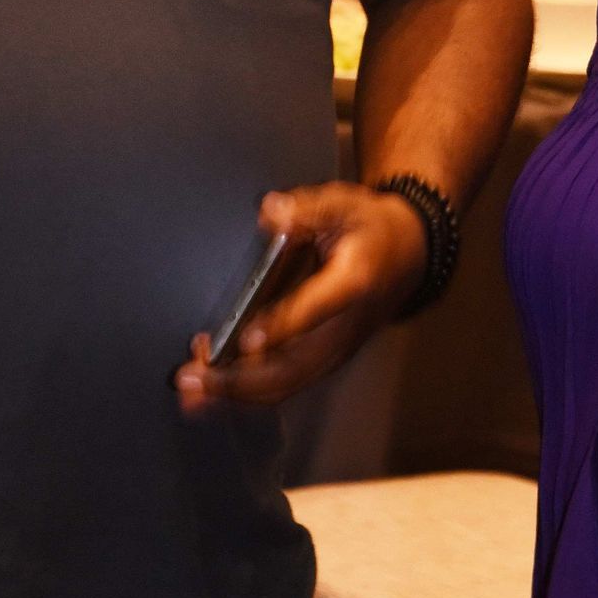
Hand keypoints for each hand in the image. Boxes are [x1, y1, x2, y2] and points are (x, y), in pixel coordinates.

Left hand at [174, 183, 427, 413]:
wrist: (406, 256)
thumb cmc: (370, 229)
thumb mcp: (346, 203)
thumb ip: (308, 208)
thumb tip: (271, 212)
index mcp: (353, 283)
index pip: (315, 310)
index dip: (282, 326)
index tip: (247, 337)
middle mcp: (344, 328)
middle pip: (293, 366)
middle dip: (240, 378)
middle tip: (195, 374)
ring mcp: (334, 351)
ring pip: (285, 385)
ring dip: (235, 393)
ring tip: (191, 389)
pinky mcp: (323, 361)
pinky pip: (285, 386)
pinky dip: (246, 393)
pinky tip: (213, 388)